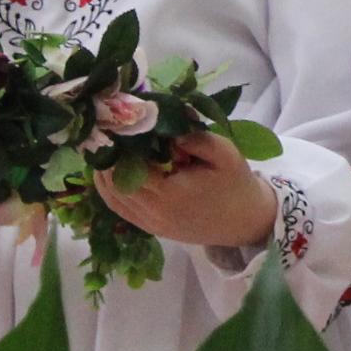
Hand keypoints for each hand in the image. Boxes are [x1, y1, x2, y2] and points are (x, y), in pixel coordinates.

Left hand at [92, 133, 277, 250]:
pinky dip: (109, 188)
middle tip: (107, 129)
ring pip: (112, 198)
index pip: (130, 168)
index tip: (119, 122)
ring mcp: (150, 224)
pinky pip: (120, 209)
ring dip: (104, 171)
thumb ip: (193, 137)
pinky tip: (109, 169)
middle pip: (114, 183)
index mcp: (170, 194)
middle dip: (108, 155)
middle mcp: (154, 213)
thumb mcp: (224, 152)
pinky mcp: (151, 228)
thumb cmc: (235, 183)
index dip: (121, 145)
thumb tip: (163, 125)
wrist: (245, 220)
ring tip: (105, 146)